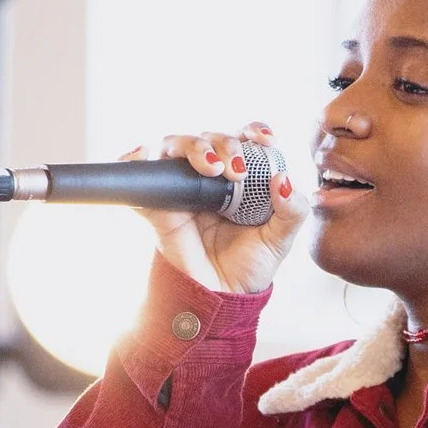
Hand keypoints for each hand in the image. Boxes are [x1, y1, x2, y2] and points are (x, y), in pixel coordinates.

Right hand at [136, 121, 305, 296]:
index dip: (254, 131)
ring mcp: (182, 188)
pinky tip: (142, 154)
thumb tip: (283, 178)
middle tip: (237, 172)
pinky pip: (141, 176)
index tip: (265, 142)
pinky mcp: (158, 205)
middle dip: (225, 145)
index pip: (244, 139)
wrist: (220, 297)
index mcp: (242, 177)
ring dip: (193, 147)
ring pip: (176, 146)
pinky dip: (136, 159)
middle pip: (209, 138)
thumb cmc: (249, 266)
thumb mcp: (280, 239)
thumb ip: (292, 210)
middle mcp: (210, 176)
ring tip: (210, 168)